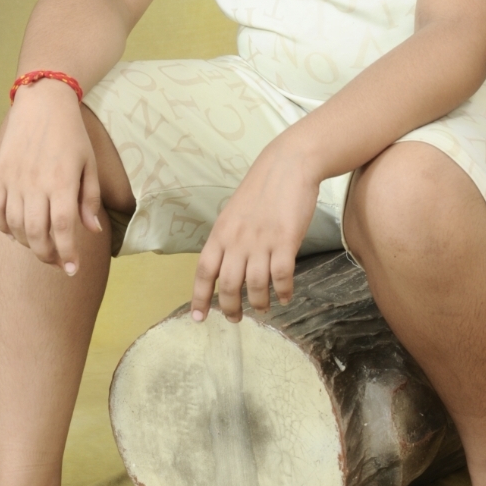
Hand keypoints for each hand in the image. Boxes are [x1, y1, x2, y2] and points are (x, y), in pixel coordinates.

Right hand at [0, 84, 103, 274]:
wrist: (42, 102)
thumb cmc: (71, 135)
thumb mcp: (89, 164)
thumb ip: (89, 200)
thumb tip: (91, 231)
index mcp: (63, 181)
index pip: (64, 228)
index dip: (67, 254)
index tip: (72, 270)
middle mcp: (36, 183)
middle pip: (37, 234)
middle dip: (48, 255)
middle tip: (57, 262)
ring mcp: (14, 179)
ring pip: (15, 227)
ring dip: (28, 244)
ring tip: (40, 246)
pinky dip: (4, 227)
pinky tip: (16, 230)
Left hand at [190, 133, 319, 321]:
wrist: (288, 165)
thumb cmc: (262, 188)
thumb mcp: (233, 212)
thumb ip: (228, 238)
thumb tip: (227, 266)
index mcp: (221, 233)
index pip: (204, 271)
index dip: (200, 297)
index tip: (198, 318)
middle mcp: (237, 240)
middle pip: (228, 285)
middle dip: (230, 308)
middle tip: (236, 319)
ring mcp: (261, 241)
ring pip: (254, 285)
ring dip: (258, 303)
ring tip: (263, 309)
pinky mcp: (285, 241)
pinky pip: (281, 276)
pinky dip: (282, 291)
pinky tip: (284, 296)